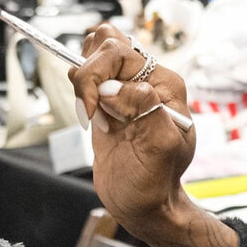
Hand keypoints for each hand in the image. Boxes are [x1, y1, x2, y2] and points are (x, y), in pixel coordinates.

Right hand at [66, 23, 194, 231]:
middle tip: (92, 111)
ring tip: (95, 114)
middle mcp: (148, 80)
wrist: (144, 202)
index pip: (122, 51)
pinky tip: (92, 116)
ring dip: (84, 81)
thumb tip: (113, 87)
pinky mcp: (108, 100)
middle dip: (88, 75)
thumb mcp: (160, 147)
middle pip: (106, 44)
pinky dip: (80, 91)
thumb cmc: (156, 180)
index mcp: (165, 84)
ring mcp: (126, 88)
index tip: (94, 110)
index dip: (98, 76)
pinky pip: (88, 75)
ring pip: (95, 53)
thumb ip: (144, 109)